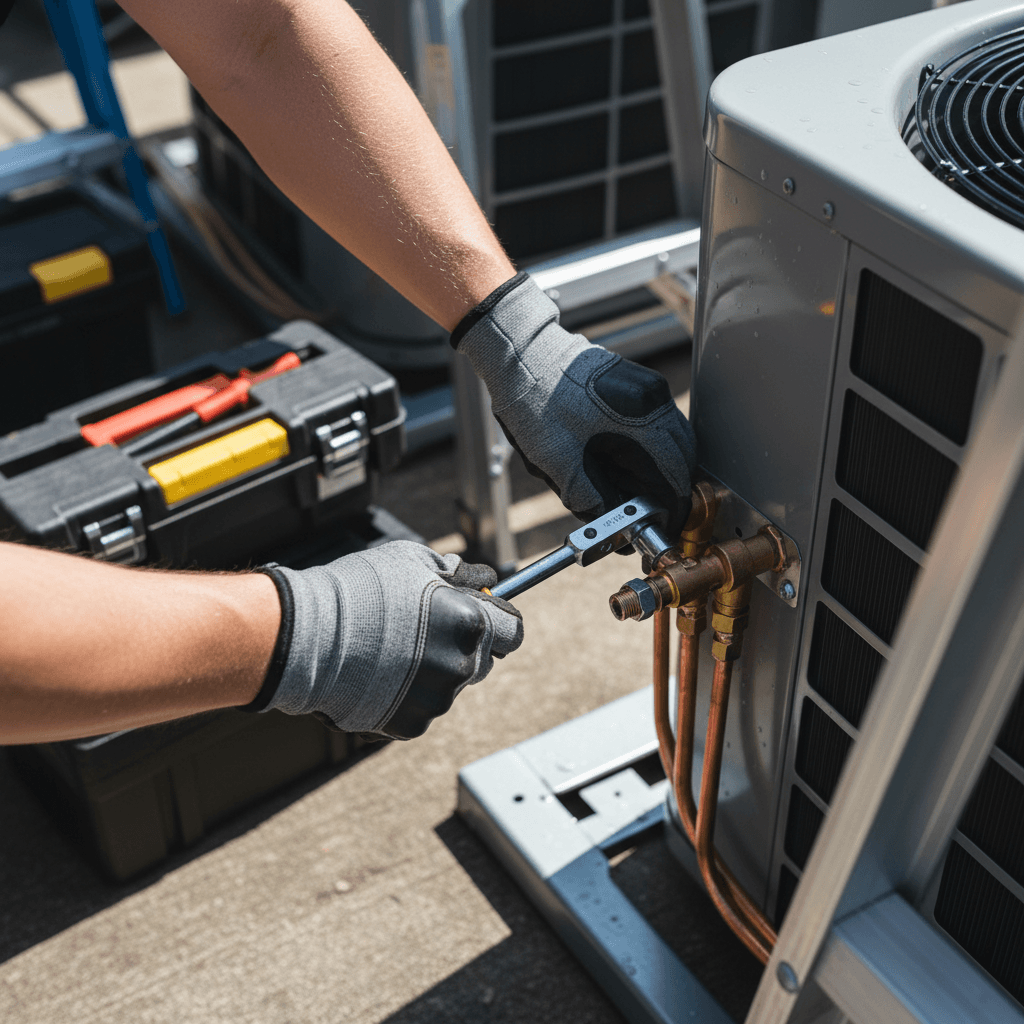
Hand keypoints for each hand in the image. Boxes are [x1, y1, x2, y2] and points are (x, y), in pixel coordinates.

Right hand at [251, 542, 522, 738]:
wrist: (305, 636)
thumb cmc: (356, 592)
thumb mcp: (411, 560)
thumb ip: (454, 572)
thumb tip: (478, 578)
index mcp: (469, 623)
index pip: (512, 631)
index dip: (499, 622)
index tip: (485, 618)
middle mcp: (461, 664)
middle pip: (484, 661)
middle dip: (463, 647)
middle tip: (427, 631)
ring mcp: (437, 699)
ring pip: (450, 685)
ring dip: (433, 671)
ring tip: (390, 650)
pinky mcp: (411, 724)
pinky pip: (421, 708)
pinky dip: (407, 696)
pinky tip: (378, 674)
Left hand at [452, 273, 696, 535]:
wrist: (523, 356)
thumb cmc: (535, 403)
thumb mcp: (559, 464)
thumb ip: (590, 500)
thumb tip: (614, 527)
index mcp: (640, 420)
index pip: (675, 476)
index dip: (672, 509)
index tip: (664, 527)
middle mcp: (653, 400)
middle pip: (682, 459)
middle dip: (668, 491)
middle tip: (646, 515)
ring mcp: (649, 388)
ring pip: (674, 441)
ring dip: (660, 470)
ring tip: (630, 491)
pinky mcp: (639, 384)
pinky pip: (660, 424)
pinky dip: (652, 449)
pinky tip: (624, 463)